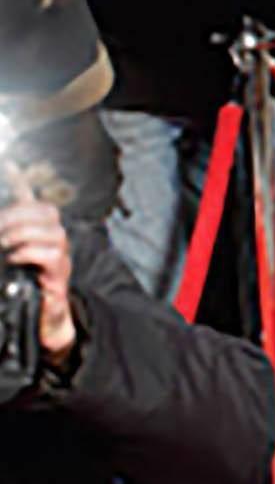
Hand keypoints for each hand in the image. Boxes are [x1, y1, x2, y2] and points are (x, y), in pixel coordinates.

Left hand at [0, 179, 76, 363]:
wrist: (43, 320)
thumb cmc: (25, 289)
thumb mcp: (11, 260)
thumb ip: (6, 243)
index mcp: (38, 233)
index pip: (32, 201)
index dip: (22, 181)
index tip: (11, 163)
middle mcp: (54, 239)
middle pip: (46, 211)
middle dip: (17, 216)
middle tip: (0, 231)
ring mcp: (60, 256)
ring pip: (51, 230)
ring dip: (22, 235)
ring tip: (6, 245)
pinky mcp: (59, 274)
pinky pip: (51, 253)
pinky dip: (29, 252)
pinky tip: (15, 258)